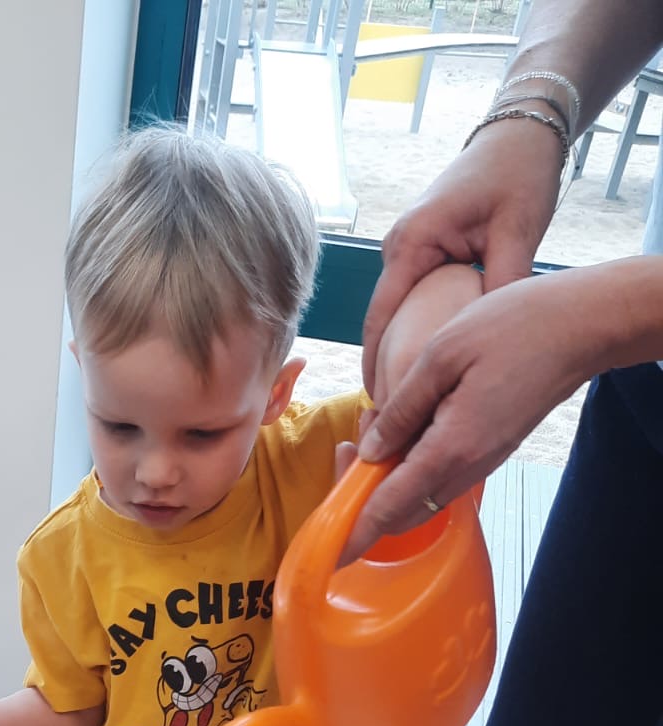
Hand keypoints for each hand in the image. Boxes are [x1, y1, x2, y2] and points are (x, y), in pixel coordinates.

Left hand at [350, 272, 593, 551]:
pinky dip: (413, 464)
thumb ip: (401, 408)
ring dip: (390, 477)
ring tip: (373, 423)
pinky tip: (404, 424)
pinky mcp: (491, 451)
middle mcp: (469, 467)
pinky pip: (442, 475)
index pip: (389, 507)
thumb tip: (370, 450)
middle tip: (347, 448)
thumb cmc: (514, 327)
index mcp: (451, 448)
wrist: (581, 326)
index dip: (355, 532)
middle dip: (364, 497)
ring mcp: (483, 462)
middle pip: (403, 511)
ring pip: (422, 495)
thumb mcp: (440, 355)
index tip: (330, 555)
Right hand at [361, 120, 562, 393]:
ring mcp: (405, 249)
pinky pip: (406, 303)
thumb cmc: (518, 174)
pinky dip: (410, 334)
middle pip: (379, 323)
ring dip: (395, 355)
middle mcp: (398, 247)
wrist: (520, 133)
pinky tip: (421, 366)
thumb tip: (488, 341)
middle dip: (382, 370)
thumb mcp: (517, 231)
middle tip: (392, 419)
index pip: (381, 319)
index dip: (376, 367)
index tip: (381, 408)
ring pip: (391, 316)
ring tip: (404, 402)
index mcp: (411, 243)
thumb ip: (502, 283)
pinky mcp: (419, 252)